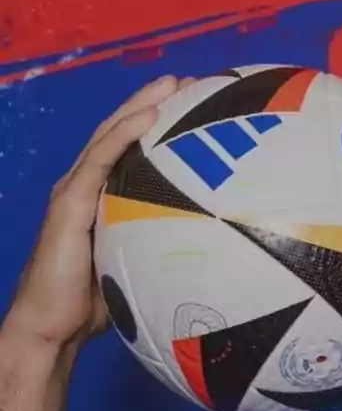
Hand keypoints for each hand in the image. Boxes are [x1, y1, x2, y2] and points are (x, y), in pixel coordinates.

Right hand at [1, 75, 191, 351]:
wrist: (52, 329)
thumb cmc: (97, 304)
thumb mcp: (142, 264)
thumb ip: (168, 246)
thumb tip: (219, 248)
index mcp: (102, 196)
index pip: (130, 148)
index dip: (158, 122)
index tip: (194, 102)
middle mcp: (86, 186)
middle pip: (120, 132)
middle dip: (153, 101)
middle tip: (190, 80)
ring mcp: (74, 191)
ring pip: (109, 136)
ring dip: (141, 105)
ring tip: (173, 84)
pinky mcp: (69, 204)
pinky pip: (100, 160)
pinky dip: (125, 134)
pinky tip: (150, 116)